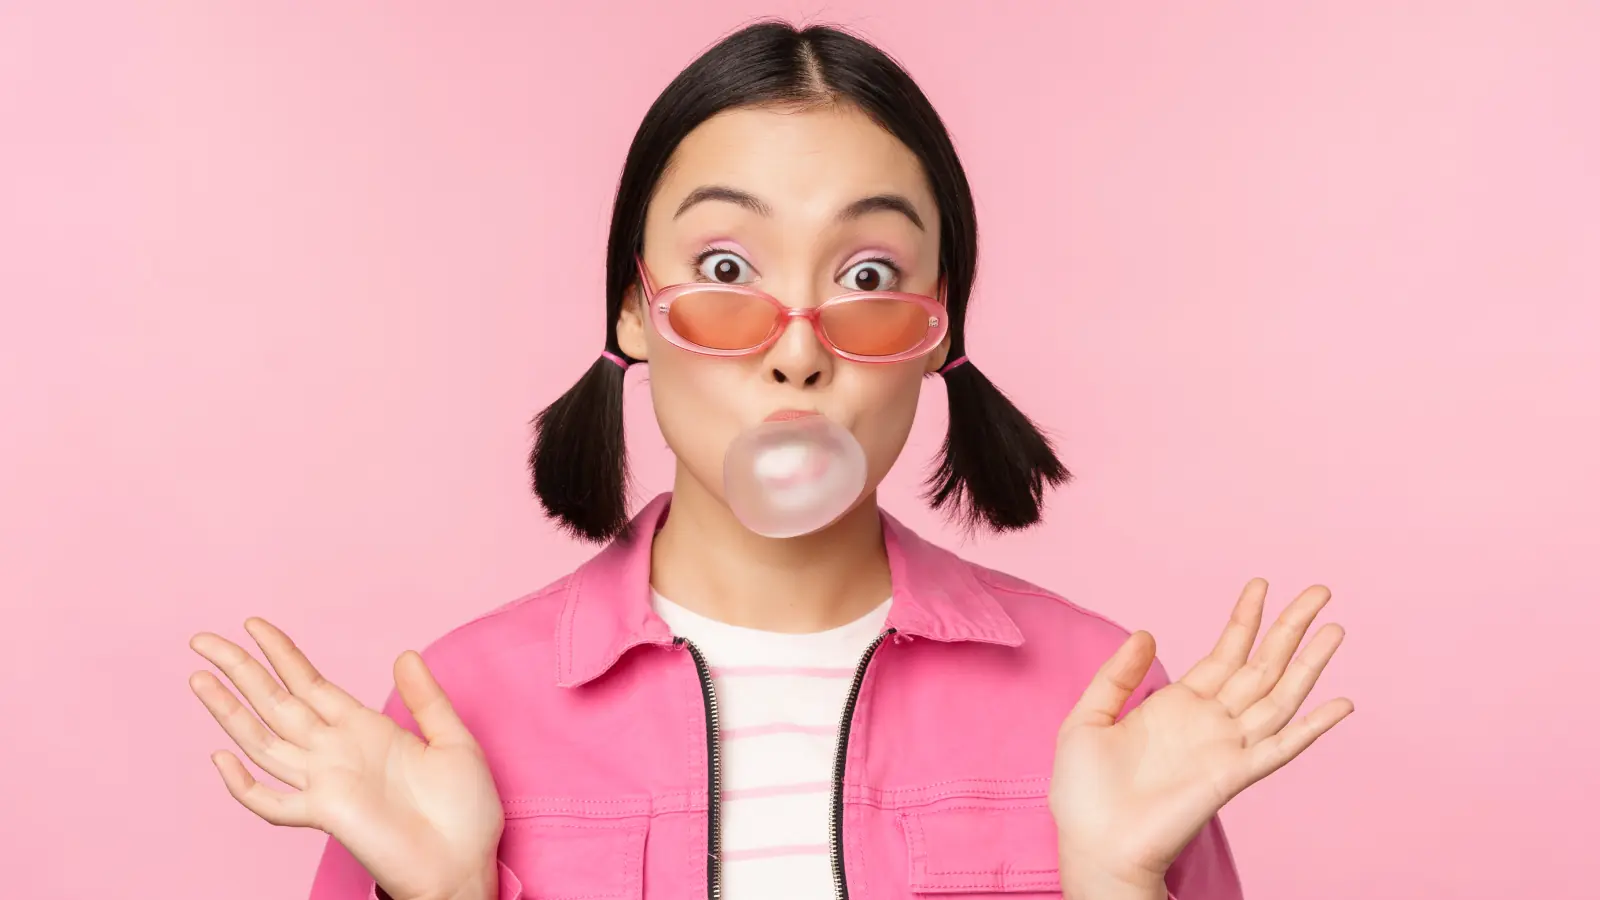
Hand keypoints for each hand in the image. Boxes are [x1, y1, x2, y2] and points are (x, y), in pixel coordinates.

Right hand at [189, 619, 503, 899]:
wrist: (465, 864)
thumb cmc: (463, 811)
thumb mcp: (453, 741)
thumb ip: (426, 699)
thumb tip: (405, 654)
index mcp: (362, 729)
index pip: (309, 682)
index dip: (281, 653)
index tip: (253, 625)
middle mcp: (335, 751)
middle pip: (275, 702)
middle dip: (241, 669)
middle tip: (203, 639)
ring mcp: (325, 782)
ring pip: (264, 741)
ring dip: (231, 711)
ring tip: (200, 679)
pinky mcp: (326, 814)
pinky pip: (274, 803)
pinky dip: (245, 786)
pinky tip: (222, 758)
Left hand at [1050, 579, 1352, 896]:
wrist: (1093, 844)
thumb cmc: (1084, 793)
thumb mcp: (1088, 718)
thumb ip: (1117, 675)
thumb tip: (1146, 633)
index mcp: (1178, 706)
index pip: (1223, 654)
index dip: (1244, 620)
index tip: (1260, 585)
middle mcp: (1210, 722)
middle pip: (1261, 666)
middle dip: (1290, 628)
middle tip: (1319, 591)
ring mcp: (1225, 748)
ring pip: (1279, 697)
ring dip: (1308, 664)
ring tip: (1334, 628)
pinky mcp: (1232, 776)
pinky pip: (1281, 747)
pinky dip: (1313, 726)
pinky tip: (1340, 703)